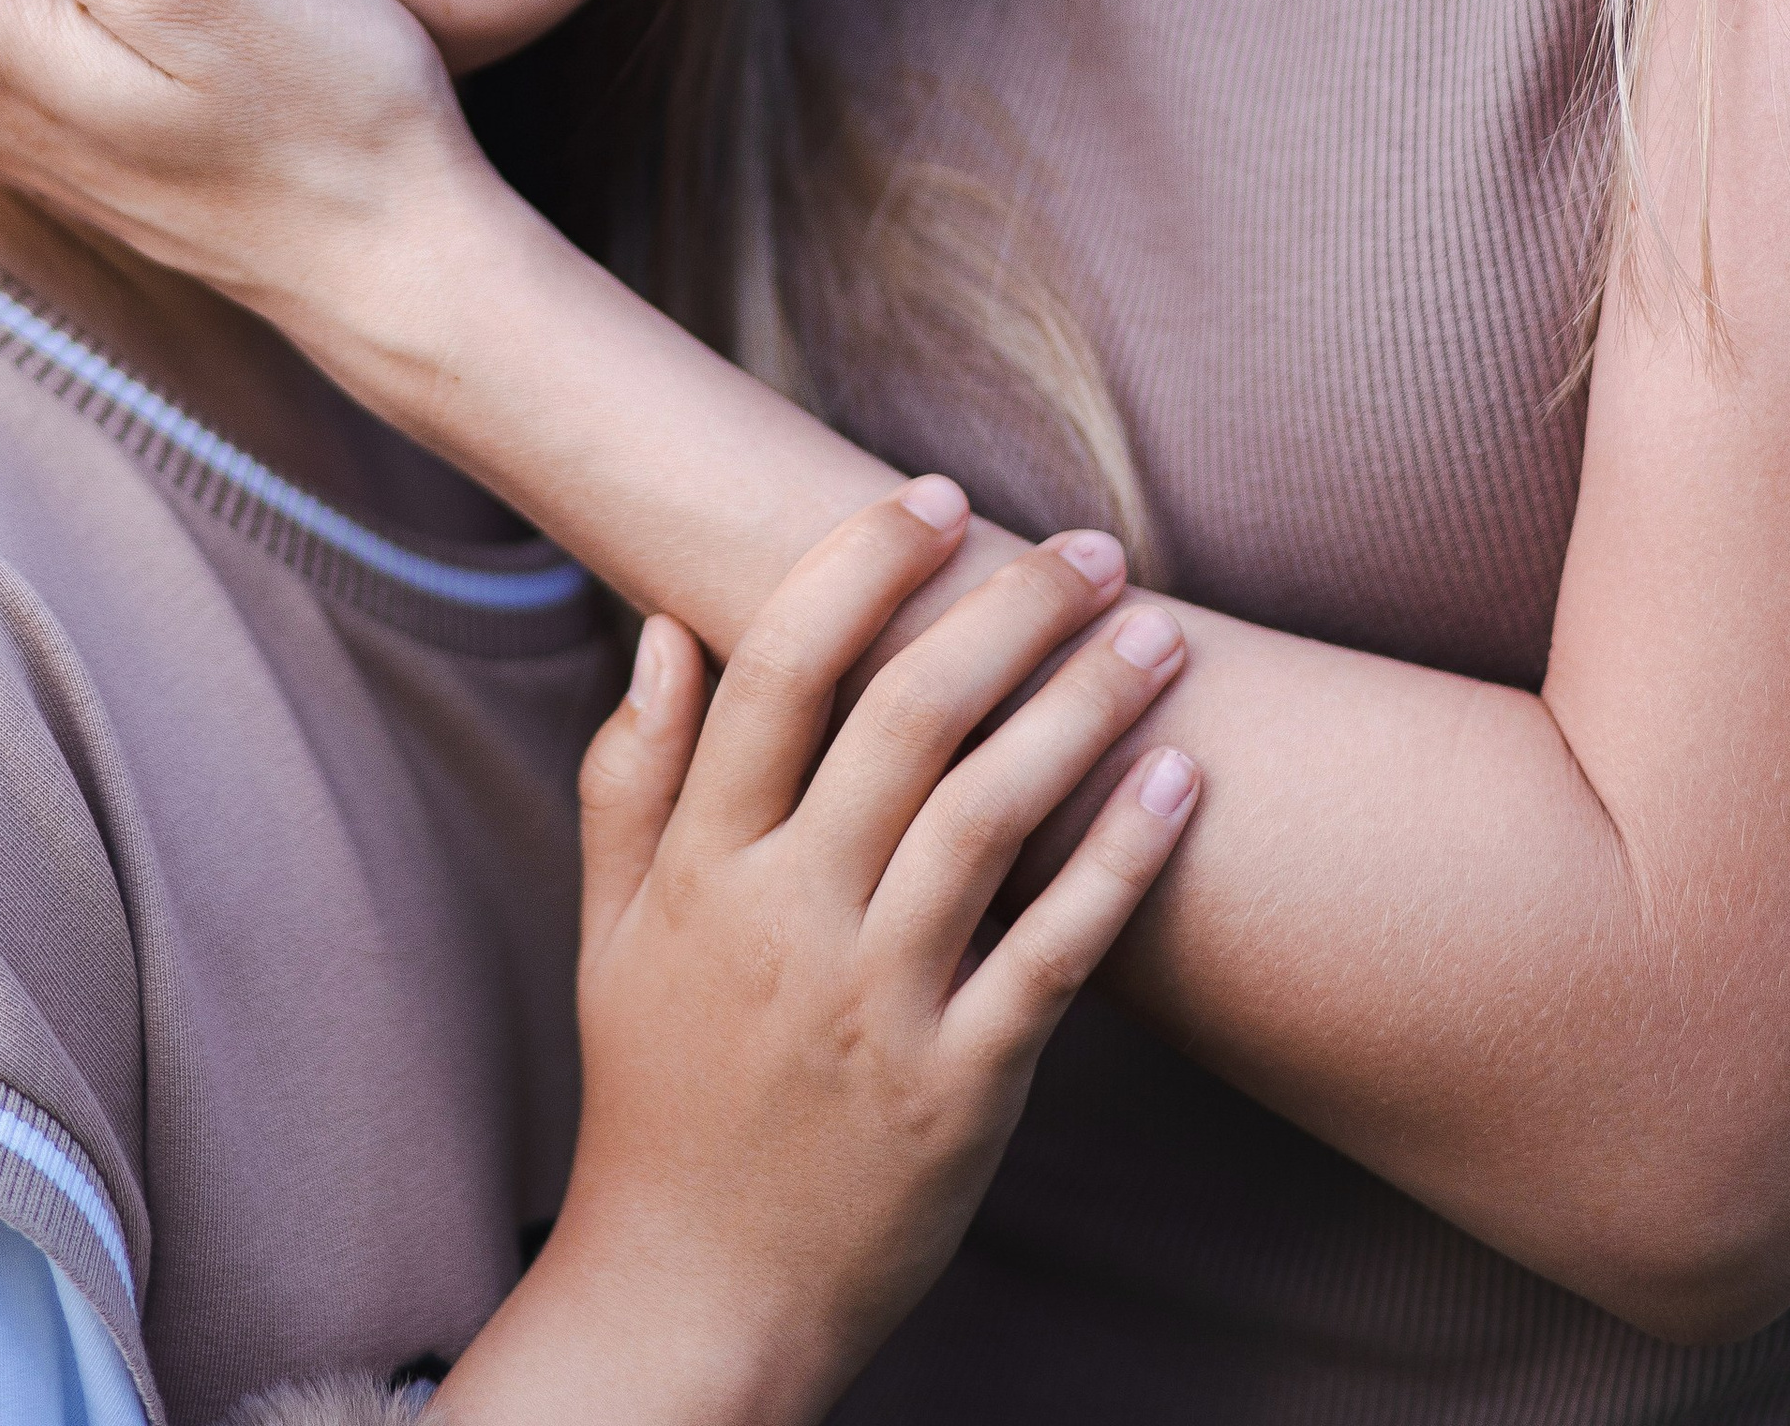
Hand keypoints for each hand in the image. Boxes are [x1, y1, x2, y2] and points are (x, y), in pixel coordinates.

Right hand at [439, 488, 1198, 1425]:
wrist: (694, 1294)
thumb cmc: (654, 1095)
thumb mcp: (611, 930)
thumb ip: (632, 775)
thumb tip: (666, 626)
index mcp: (703, 866)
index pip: (782, 670)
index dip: (861, 565)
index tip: (931, 496)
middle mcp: (789, 919)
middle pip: (909, 718)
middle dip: (1007, 609)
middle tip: (1085, 543)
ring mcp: (879, 1004)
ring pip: (992, 814)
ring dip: (1084, 706)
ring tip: (1155, 630)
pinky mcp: (962, 1087)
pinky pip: (1057, 952)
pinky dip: (1123, 856)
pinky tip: (1178, 777)